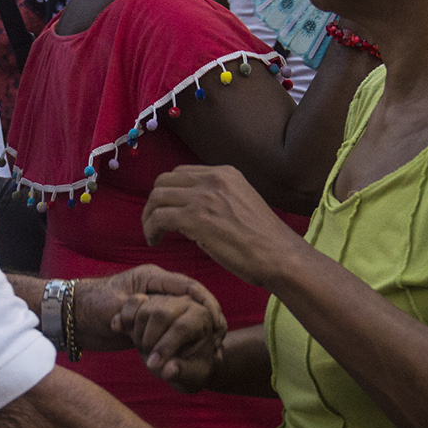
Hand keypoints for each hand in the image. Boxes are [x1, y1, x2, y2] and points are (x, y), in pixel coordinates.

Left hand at [73, 265, 226, 387]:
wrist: (70, 318)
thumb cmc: (90, 305)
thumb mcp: (117, 306)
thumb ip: (140, 309)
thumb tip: (165, 318)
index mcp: (152, 277)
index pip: (188, 286)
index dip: (206, 303)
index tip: (217, 321)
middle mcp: (157, 290)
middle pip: (191, 301)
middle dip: (208, 317)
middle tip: (220, 337)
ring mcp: (155, 305)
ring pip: (184, 315)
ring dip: (198, 330)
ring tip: (215, 346)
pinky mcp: (150, 322)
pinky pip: (173, 328)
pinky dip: (185, 338)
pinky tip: (197, 351)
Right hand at [120, 294, 224, 391]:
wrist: (184, 359)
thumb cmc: (194, 368)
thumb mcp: (193, 375)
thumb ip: (182, 372)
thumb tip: (167, 370)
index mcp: (202, 317)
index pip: (181, 326)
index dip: (165, 347)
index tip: (153, 366)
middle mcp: (185, 302)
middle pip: (160, 313)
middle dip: (150, 340)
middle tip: (148, 360)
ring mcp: (165, 299)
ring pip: (144, 310)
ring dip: (138, 334)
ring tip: (145, 351)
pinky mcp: (149, 301)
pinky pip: (131, 304)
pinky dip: (123, 318)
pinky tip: (119, 330)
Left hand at [143, 165, 304, 287]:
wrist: (279, 255)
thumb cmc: (263, 240)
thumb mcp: (240, 204)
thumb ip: (216, 200)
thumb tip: (190, 211)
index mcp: (225, 173)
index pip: (182, 173)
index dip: (169, 192)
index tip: (168, 210)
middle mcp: (213, 179)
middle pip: (164, 181)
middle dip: (154, 202)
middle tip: (154, 222)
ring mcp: (203, 197)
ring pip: (157, 197)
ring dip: (149, 217)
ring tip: (152, 234)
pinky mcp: (196, 218)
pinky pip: (159, 218)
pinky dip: (151, 229)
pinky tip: (155, 241)